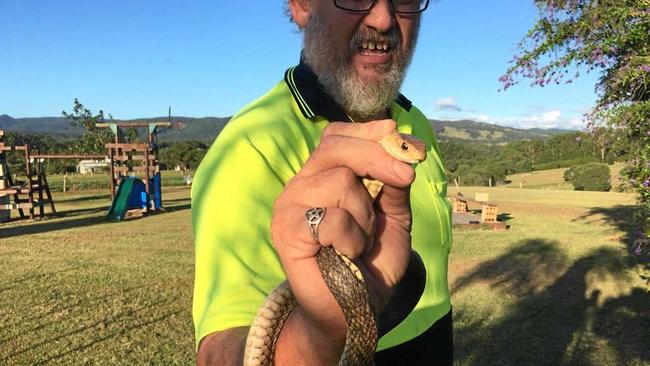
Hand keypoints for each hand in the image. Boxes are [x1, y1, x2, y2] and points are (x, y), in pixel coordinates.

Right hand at [271, 119, 415, 340]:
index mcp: (323, 176)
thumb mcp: (394, 219)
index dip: (367, 131)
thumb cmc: (370, 263)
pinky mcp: (286, 230)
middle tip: (407, 178)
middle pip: (335, 147)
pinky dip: (352, 239)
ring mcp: (290, 205)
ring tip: (359, 241)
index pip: (336, 136)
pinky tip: (345, 254)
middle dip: (378, 158)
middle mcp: (302, 183)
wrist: (352, 310)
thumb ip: (395, 186)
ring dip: (365, 215)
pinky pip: (331, 218)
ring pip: (340, 181)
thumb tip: (402, 153)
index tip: (398, 137)